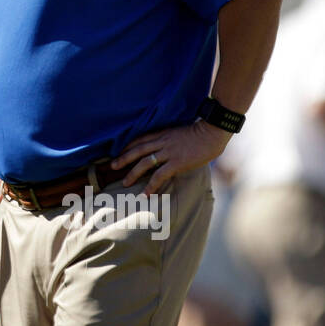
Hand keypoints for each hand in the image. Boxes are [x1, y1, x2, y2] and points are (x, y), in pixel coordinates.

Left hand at [111, 119, 230, 195]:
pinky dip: (151, 185)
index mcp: (162, 133)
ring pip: (145, 162)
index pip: (139, 139)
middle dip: (123, 158)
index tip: (117, 152)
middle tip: (112, 166)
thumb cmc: (199, 132)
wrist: (212, 132)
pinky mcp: (177, 162)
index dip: (127, 146)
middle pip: (137, 150)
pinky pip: (160, 175)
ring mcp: (169, 152)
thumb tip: (165, 147)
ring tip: (125, 183)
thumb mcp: (179, 132)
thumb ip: (169, 139)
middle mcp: (162, 142)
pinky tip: (146, 193)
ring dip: (133, 173)